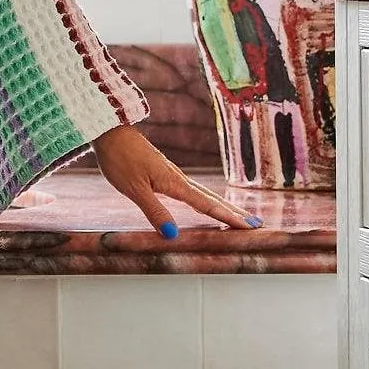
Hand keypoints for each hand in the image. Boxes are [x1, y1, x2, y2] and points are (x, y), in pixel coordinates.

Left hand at [91, 125, 261, 237]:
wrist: (111, 134)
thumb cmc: (120, 160)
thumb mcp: (135, 190)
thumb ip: (154, 211)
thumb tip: (173, 234)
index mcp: (175, 184)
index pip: (206, 205)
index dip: (227, 218)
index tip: (248, 227)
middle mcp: (179, 178)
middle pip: (212, 199)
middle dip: (233, 212)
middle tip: (256, 223)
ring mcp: (173, 174)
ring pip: (204, 193)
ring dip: (223, 205)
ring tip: (238, 215)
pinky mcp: (164, 172)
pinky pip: (192, 189)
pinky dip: (206, 198)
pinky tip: (204, 202)